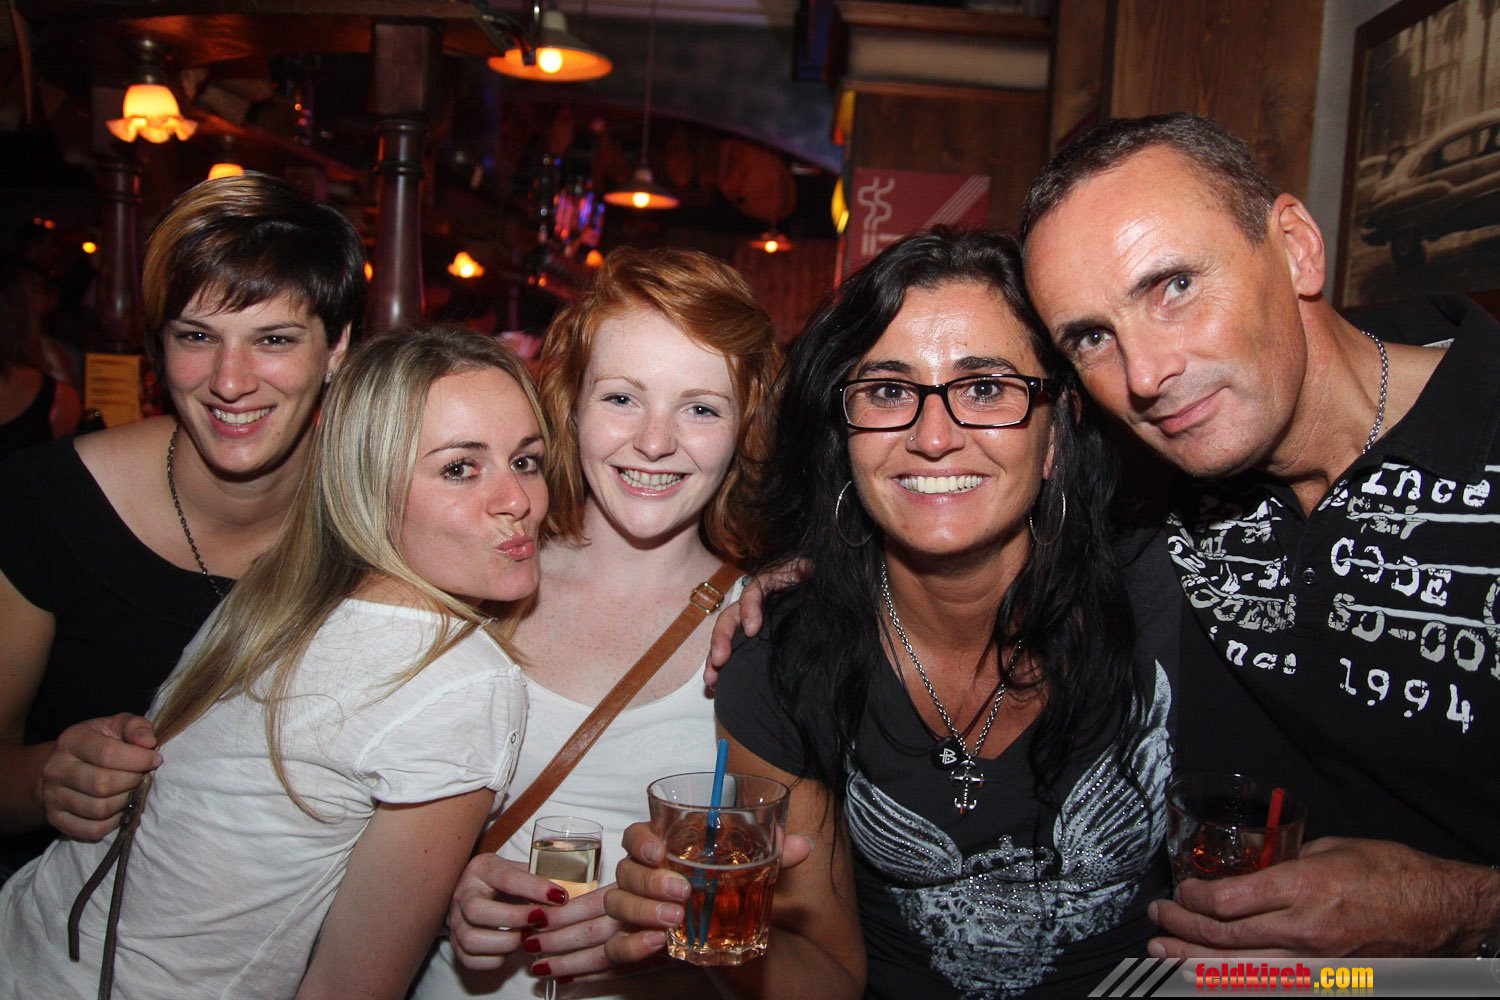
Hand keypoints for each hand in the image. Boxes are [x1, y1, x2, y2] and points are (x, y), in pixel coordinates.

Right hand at [41, 713, 160, 840]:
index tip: (155, 760)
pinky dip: (114, 823)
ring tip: (133, 792)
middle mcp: (56, 769)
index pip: (107, 753)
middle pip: (102, 784)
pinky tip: (121, 809)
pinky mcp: (56, 819)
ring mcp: (53, 796)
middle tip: (143, 777)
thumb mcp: (117, 725)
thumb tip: (148, 743)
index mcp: (72, 740)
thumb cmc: (101, 742)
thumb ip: (136, 727)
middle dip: (132, 782)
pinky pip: (92, 830)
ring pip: (99, 809)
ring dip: (125, 803)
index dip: (138, 759)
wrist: (66, 765)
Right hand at [449, 854, 608, 970]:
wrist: (474, 891)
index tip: (561, 896)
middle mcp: (463, 893)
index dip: (535, 888)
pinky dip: (495, 959)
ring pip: (472, 938)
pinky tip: (510, 949)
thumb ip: (540, 876)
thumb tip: (577, 885)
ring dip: (504, 942)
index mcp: (482, 868)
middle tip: (540, 920)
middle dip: (513, 918)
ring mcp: (455, 920)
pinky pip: (470, 959)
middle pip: (478, 910)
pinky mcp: (455, 943)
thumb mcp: (519, 868)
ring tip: (525, 937)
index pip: (506, 877)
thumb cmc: (505, 880)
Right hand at [601, 821, 814, 963]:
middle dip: (651, 881)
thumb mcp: (753, 870)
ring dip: (643, 911)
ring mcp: (635, 909)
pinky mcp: (635, 940)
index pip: (636, 835)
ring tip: (676, 919)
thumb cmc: (728, 889)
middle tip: (682, 892)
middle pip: (627, 871)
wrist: (722, 931)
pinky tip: (656, 942)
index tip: (660, 851)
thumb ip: (775, 855)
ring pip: (619, 904)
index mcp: (664, 850)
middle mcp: (643, 877)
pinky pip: (618, 943)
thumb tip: (802, 845)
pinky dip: (632, 944)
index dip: (641, 841)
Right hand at [704, 560, 806, 685]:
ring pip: (725, 639)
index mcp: (767, 588)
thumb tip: (804, 568)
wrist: (819, 595)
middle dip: (721, 640)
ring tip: (711, 678)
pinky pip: (732, 654)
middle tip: (719, 660)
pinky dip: (722, 669)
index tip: (752, 630)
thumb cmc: (809, 582)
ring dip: (715, 658)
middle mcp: (752, 606)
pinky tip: (717, 686)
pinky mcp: (751, 644)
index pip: (752, 594)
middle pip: (730, 619)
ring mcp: (748, 625)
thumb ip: (803, 570)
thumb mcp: (807, 572)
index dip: (749, 610)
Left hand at [1148, 836, 1499, 957]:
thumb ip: (1285, 860)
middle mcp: (1305, 929)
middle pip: (1225, 936)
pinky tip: (1202, 976)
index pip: (1229, 900)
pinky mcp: (1325, 978)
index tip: (1179, 889)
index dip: (1194, 897)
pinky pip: (1266, 983)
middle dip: (1182, 926)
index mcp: (1305, 887)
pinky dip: (1229, 981)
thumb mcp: (1332, 849)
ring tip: (1161, 951)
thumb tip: (1248, 865)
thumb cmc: (1393, 874)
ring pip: (1238, 968)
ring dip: (1192, 960)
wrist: (1440, 913)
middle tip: (1158, 917)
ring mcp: (1315, 961)